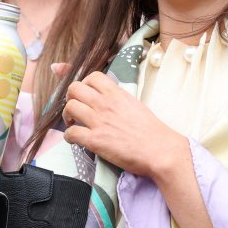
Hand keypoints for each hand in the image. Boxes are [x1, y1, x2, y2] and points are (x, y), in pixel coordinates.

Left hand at [62, 71, 186, 177]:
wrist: (160, 150)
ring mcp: (99, 121)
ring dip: (67, 115)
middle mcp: (105, 104)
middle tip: (76, 107)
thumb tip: (108, 97)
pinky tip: (75, 139)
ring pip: (69, 107)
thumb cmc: (151, 130)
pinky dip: (69, 136)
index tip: (85, 93)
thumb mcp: (135, 105)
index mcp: (117, 94)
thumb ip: (118, 99)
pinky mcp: (95, 140)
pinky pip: (71, 133)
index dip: (84, 83)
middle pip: (74, 88)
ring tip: (73, 122)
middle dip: (70, 97)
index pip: (92, 76)